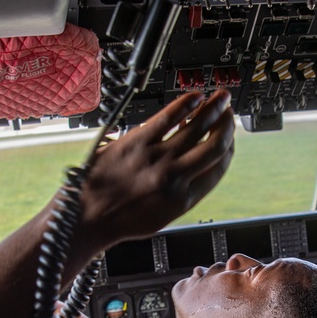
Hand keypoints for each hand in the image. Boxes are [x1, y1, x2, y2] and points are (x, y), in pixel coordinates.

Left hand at [79, 89, 234, 245]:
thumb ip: (180, 196)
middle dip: (227, 127)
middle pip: (214, 146)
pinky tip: (195, 97)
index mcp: (183, 199)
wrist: (86, 216)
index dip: (229, 150)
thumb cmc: (118, 219)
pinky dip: (185, 105)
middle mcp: (174, 177)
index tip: (230, 140)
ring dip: (213, 110)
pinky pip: (168, 117)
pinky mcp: (137, 142)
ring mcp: (156, 157)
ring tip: (220, 99)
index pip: (217, 168)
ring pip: (195, 127)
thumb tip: (194, 176)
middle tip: (230, 115)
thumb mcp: (160, 217)